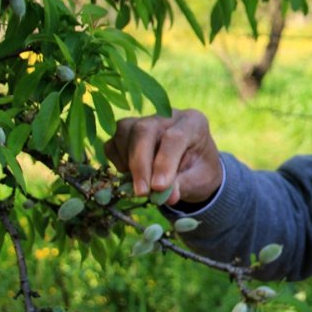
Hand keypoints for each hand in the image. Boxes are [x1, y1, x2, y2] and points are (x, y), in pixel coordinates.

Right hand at [104, 109, 222, 206]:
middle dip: (140, 163)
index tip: (158, 187)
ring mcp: (144, 119)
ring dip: (128, 162)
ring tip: (142, 183)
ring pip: (124, 132)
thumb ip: (184, 185)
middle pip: (144, 130)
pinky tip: (131, 173)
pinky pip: (112, 142)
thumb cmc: (199, 171)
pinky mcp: (127, 131)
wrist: (193, 166)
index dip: (164, 163)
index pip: (174, 137)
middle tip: (142, 192)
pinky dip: (116, 160)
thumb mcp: (200, 180)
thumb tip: (167, 196)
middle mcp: (167, 116)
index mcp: (193, 123)